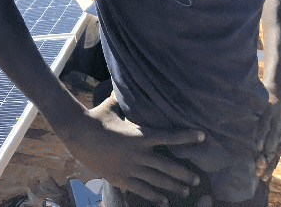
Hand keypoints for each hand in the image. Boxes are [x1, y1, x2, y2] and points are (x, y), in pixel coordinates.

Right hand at [59, 94, 205, 205]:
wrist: (78, 134)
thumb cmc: (95, 118)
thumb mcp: (111, 107)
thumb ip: (121, 99)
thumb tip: (122, 85)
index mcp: (140, 135)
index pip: (170, 136)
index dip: (187, 136)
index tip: (202, 136)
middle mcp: (138, 154)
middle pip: (168, 165)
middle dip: (184, 173)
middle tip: (196, 179)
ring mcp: (130, 168)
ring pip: (157, 180)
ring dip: (173, 187)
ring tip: (185, 192)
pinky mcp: (120, 178)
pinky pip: (141, 189)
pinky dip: (153, 196)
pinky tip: (163, 201)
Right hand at [253, 91, 280, 180]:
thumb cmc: (275, 112)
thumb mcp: (274, 127)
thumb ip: (268, 138)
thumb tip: (259, 153)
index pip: (276, 157)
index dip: (271, 168)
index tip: (263, 179)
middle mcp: (280, 133)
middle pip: (274, 152)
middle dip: (267, 164)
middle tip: (259, 175)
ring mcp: (275, 124)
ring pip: (271, 143)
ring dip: (265, 154)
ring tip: (259, 165)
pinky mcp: (269, 114)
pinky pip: (265, 128)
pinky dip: (262, 138)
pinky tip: (259, 147)